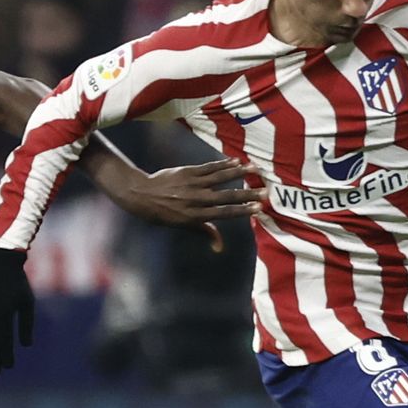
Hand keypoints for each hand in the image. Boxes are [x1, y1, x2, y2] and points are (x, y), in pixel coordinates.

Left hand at [100, 158, 266, 252]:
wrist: (142, 195)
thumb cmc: (163, 213)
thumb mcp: (182, 225)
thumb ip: (204, 231)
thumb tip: (219, 247)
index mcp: (195, 216)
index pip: (224, 213)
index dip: (242, 211)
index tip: (258, 209)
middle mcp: (195, 200)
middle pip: (226, 197)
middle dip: (247, 194)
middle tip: (265, 191)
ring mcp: (192, 185)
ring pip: (219, 178)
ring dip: (238, 173)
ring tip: (255, 168)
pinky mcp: (187, 172)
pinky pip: (208, 167)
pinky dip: (222, 164)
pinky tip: (236, 161)